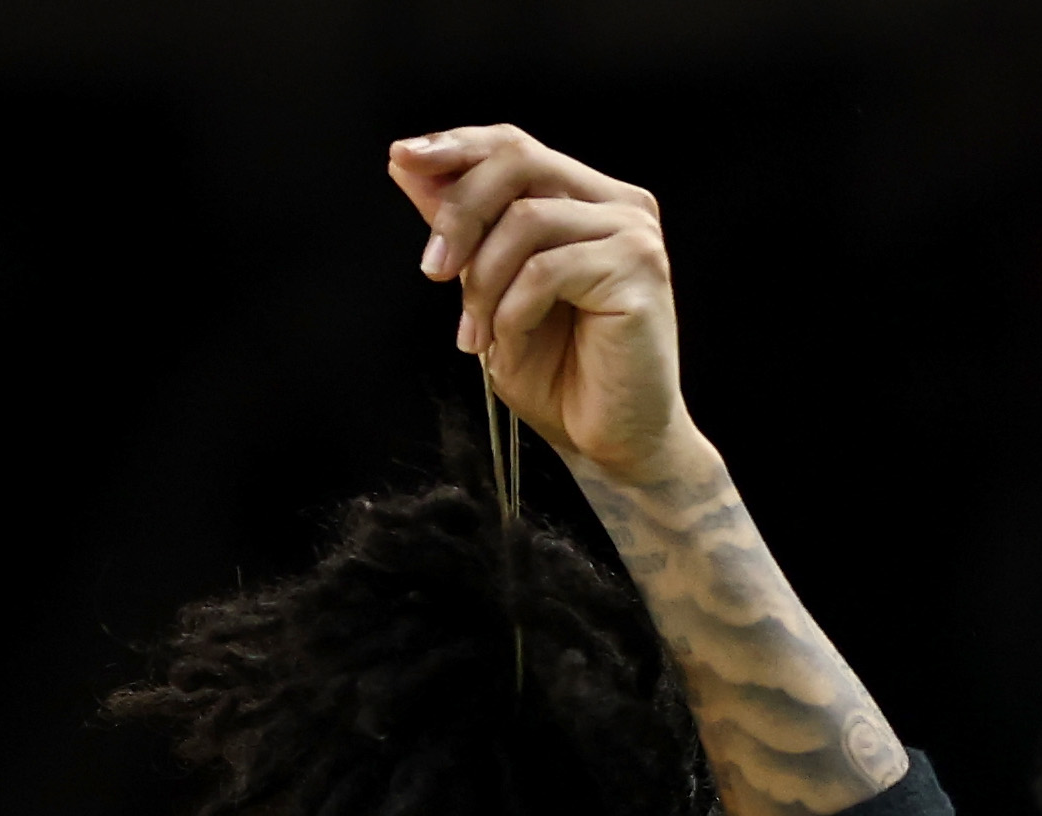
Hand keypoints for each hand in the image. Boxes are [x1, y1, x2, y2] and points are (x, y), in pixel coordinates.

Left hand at [388, 127, 693, 487]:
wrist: (612, 442)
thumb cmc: (561, 373)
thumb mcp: (489, 287)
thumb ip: (462, 225)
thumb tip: (407, 164)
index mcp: (587, 199)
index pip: (514, 147)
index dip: (456, 147)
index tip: (402, 159)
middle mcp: (618, 206)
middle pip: (518, 162)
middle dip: (461, 212)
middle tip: (432, 268)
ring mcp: (634, 235)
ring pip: (526, 219)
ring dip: (484, 281)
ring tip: (475, 334)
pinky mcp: (639, 271)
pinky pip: (547, 269)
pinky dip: (513, 309)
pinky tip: (510, 341)